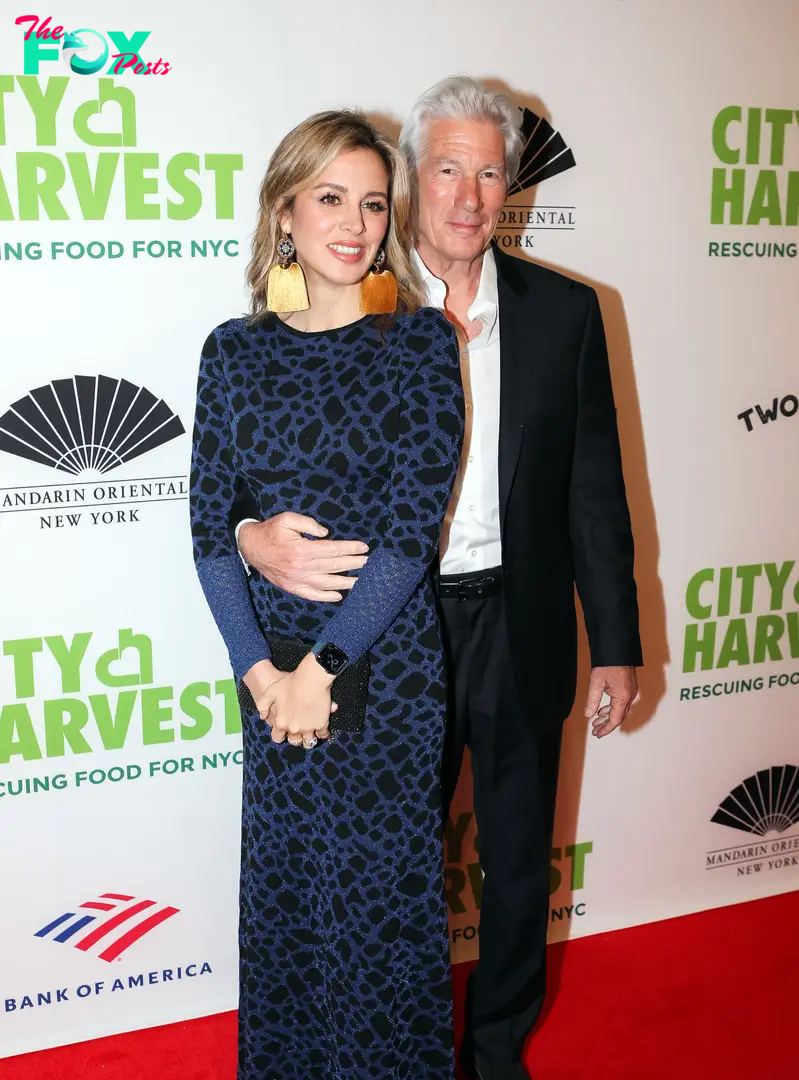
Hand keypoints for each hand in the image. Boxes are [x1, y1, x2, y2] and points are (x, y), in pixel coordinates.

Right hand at [238, 513, 368, 601]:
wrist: (250, 547)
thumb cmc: (270, 531)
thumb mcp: (287, 519)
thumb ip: (308, 523)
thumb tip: (326, 533)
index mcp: (302, 550)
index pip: (333, 550)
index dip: (350, 548)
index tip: (364, 547)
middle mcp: (301, 567)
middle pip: (333, 567)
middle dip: (353, 564)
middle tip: (368, 563)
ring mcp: (296, 580)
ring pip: (326, 583)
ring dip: (345, 582)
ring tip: (361, 581)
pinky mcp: (291, 588)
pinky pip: (312, 595)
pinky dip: (326, 597)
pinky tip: (339, 596)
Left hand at [244, 655, 335, 744]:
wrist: (312, 678)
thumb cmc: (291, 683)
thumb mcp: (271, 691)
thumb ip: (263, 705)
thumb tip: (263, 717)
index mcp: (281, 723)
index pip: (277, 738)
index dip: (280, 734)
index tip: (284, 731)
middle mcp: (294, 729)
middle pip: (294, 741)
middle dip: (296, 737)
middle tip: (298, 729)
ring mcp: (308, 728)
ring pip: (309, 742)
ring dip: (309, 738)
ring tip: (311, 731)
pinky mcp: (321, 724)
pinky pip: (323, 734)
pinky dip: (322, 732)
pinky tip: (321, 727)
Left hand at [583, 666, 638, 737]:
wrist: (617, 649)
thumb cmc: (608, 664)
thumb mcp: (596, 683)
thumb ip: (592, 700)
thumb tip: (588, 714)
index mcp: (623, 697)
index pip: (615, 719)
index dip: (606, 729)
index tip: (597, 734)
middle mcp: (629, 696)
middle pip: (618, 716)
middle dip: (606, 725)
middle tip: (595, 731)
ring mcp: (630, 692)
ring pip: (619, 710)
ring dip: (608, 716)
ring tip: (596, 721)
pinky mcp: (628, 687)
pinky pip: (620, 702)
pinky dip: (611, 708)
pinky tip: (602, 709)